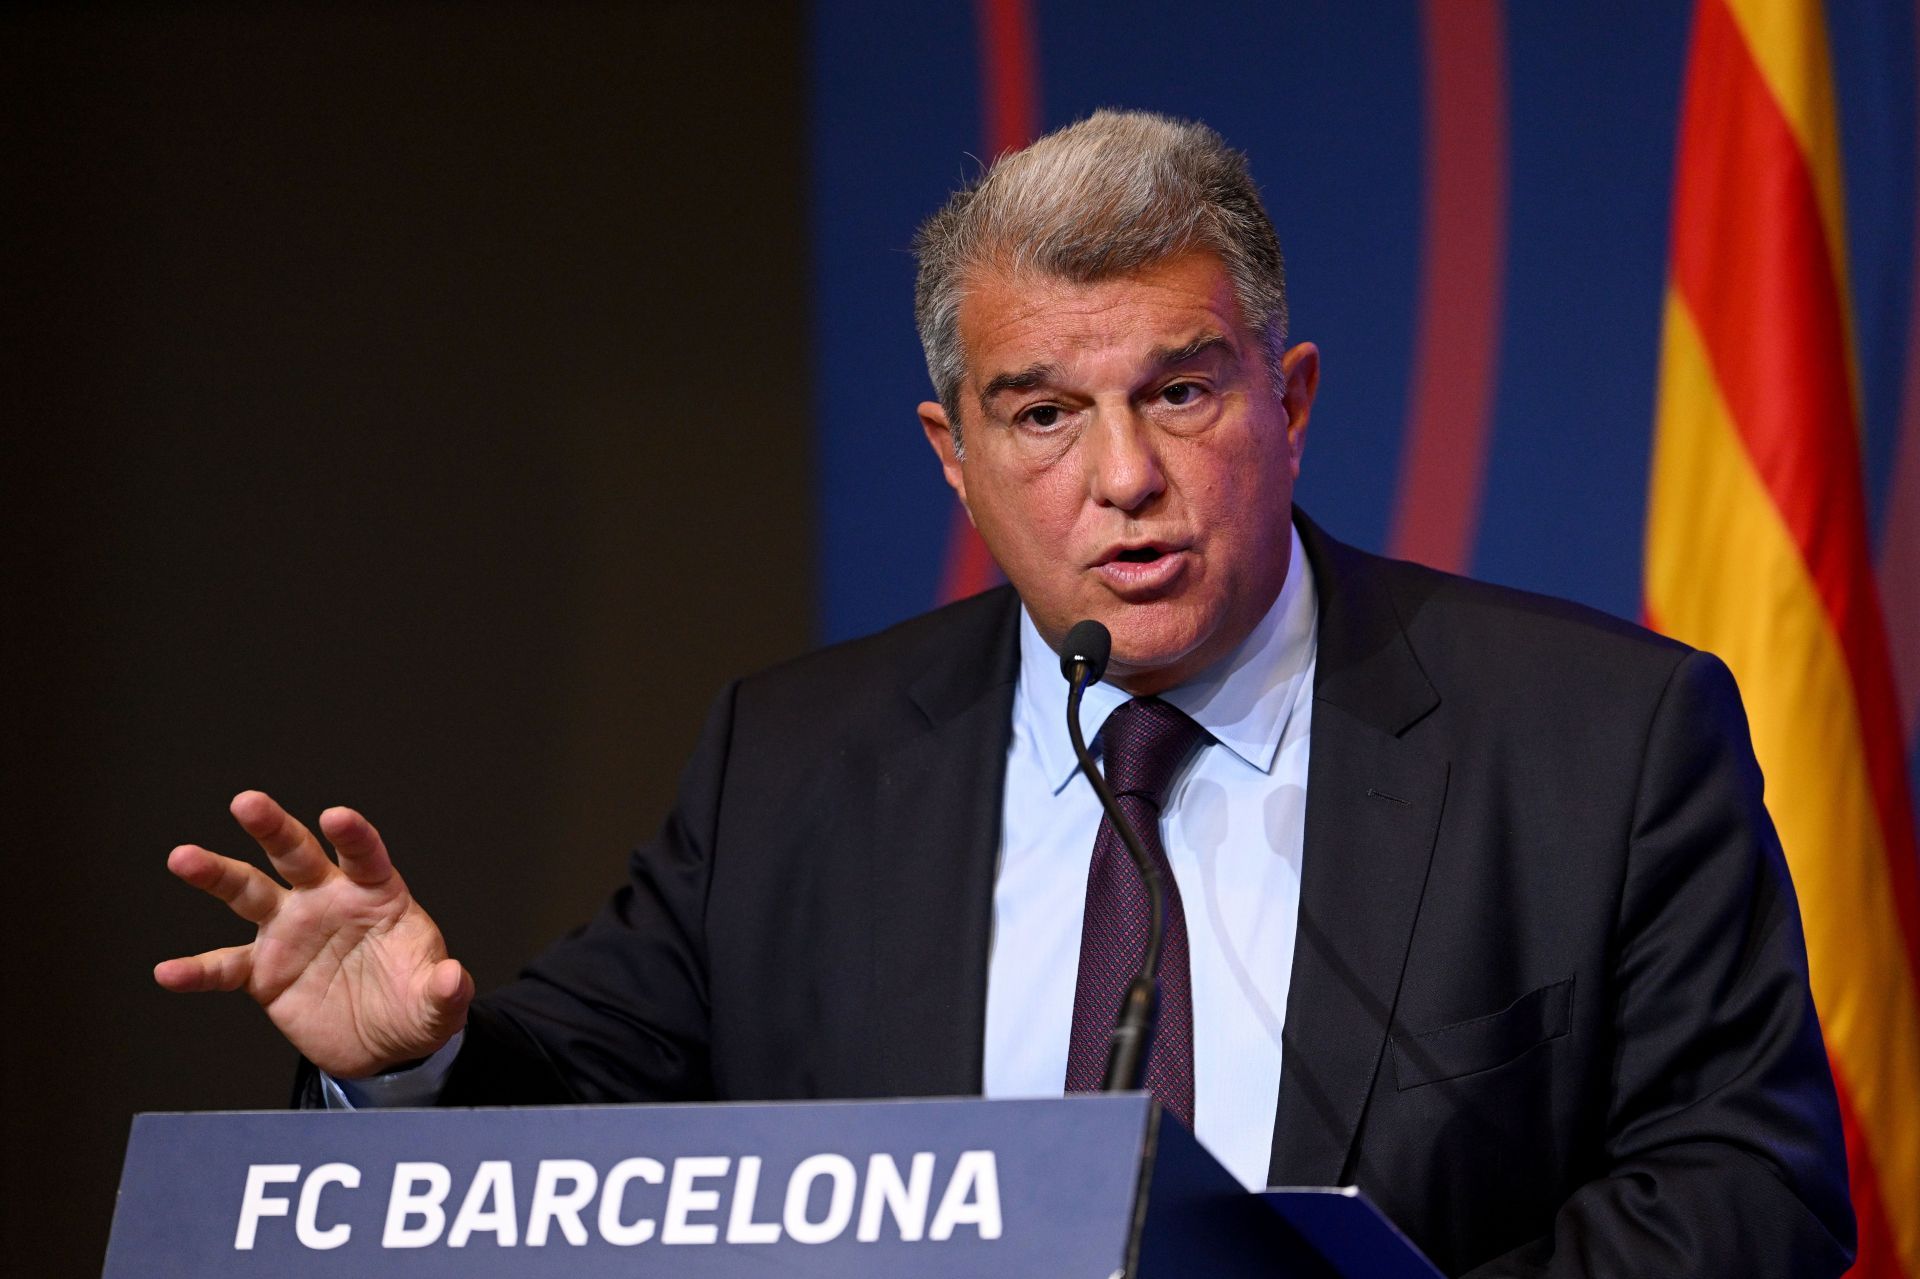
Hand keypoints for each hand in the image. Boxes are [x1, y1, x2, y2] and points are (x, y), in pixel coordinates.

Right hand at [154, 790, 474, 1078]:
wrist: (384, 1045)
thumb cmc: (416, 1005)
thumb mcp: (438, 1003)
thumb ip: (446, 990)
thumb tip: (456, 981)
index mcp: (376, 893)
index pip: (364, 855)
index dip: (352, 835)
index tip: (336, 817)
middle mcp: (327, 899)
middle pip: (296, 854)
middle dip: (273, 827)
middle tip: (247, 801)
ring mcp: (291, 931)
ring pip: (250, 892)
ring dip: (217, 874)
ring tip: (184, 857)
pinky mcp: (264, 972)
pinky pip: (226, 967)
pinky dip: (199, 971)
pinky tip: (169, 972)